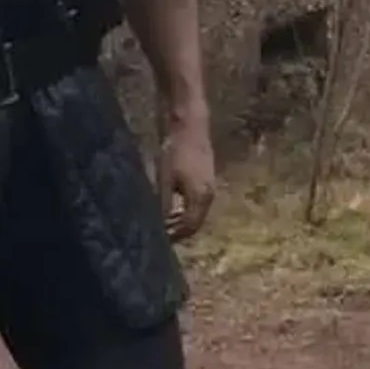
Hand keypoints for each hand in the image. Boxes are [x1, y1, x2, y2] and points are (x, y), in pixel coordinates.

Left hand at [158, 112, 215, 241]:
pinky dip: (186, 210)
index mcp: (200, 198)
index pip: (189, 227)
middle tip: (160, 234)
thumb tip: (159, 225)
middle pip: (195, 223)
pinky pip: (197, 203)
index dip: (175, 236)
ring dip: (182, 221)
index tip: (159, 240)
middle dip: (179, 231)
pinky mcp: (207, 181)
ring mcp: (210, 188)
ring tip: (164, 224)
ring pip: (197, 213)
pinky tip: (172, 208)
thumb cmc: (175, 152)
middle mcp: (209, 196)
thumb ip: (164, 205)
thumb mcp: (165, 180)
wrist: (191, 127)